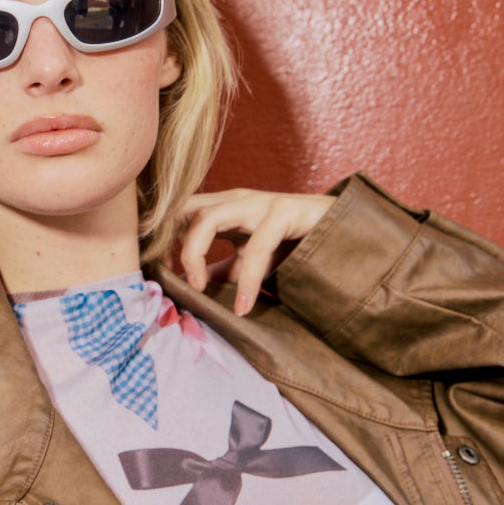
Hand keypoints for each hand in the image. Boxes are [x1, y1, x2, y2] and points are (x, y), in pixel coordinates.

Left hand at [176, 189, 336, 317]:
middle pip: (186, 209)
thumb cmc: (296, 244)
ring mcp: (261, 203)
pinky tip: (243, 305)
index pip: (180, 211)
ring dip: (194, 254)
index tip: (158, 268)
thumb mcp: (250, 259)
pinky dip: (246, 279)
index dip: (162, 236)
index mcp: (226, 206)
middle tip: (173, 277)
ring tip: (199, 288)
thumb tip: (192, 284)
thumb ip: (222, 268)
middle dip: (169, 241)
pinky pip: (257, 246)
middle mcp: (238, 199)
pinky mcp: (286, 213)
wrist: (345, 231)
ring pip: (209, 218)